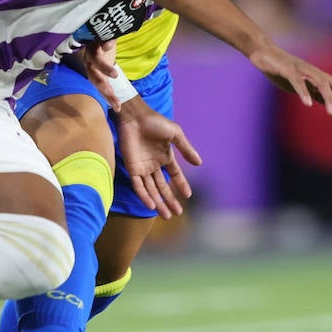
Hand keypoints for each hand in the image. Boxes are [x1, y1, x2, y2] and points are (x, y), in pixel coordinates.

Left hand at [78, 40, 120, 108]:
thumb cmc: (103, 50)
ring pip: (95, 58)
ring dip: (103, 67)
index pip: (99, 85)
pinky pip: (101, 38)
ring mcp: (93, 46)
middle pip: (93, 74)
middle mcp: (90, 60)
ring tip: (115, 75)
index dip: (108, 96)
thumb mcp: (106, 66)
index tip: (118, 107)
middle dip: (102, 85)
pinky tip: (109, 45)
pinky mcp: (97, 34)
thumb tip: (118, 106)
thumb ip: (109, 81)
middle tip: (110, 93)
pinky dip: (105, 42)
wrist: (99, 28)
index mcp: (93, 69)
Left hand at [114, 98, 202, 218]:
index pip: (175, 175)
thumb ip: (186, 149)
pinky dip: (145, 196)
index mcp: (165, 157)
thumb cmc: (155, 122)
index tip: (188, 195)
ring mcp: (143, 168)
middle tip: (177, 213)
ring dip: (158, 203)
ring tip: (167, 215)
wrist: (135, 117)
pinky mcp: (132, 168)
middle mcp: (154, 165)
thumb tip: (200, 164)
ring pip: (151, 190)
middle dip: (170, 200)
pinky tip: (151, 205)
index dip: (181, 185)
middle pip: (163, 187)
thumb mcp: (175, 134)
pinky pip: (139, 186)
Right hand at [248, 44, 331, 119]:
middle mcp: (313, 72)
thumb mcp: (301, 86)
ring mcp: (301, 70)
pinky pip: (298, 81)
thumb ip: (315, 94)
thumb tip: (331, 107)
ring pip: (320, 83)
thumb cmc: (281, 71)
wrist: (263, 52)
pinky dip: (304, 92)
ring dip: (328, 98)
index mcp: (317, 76)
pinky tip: (308, 104)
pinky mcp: (287, 70)